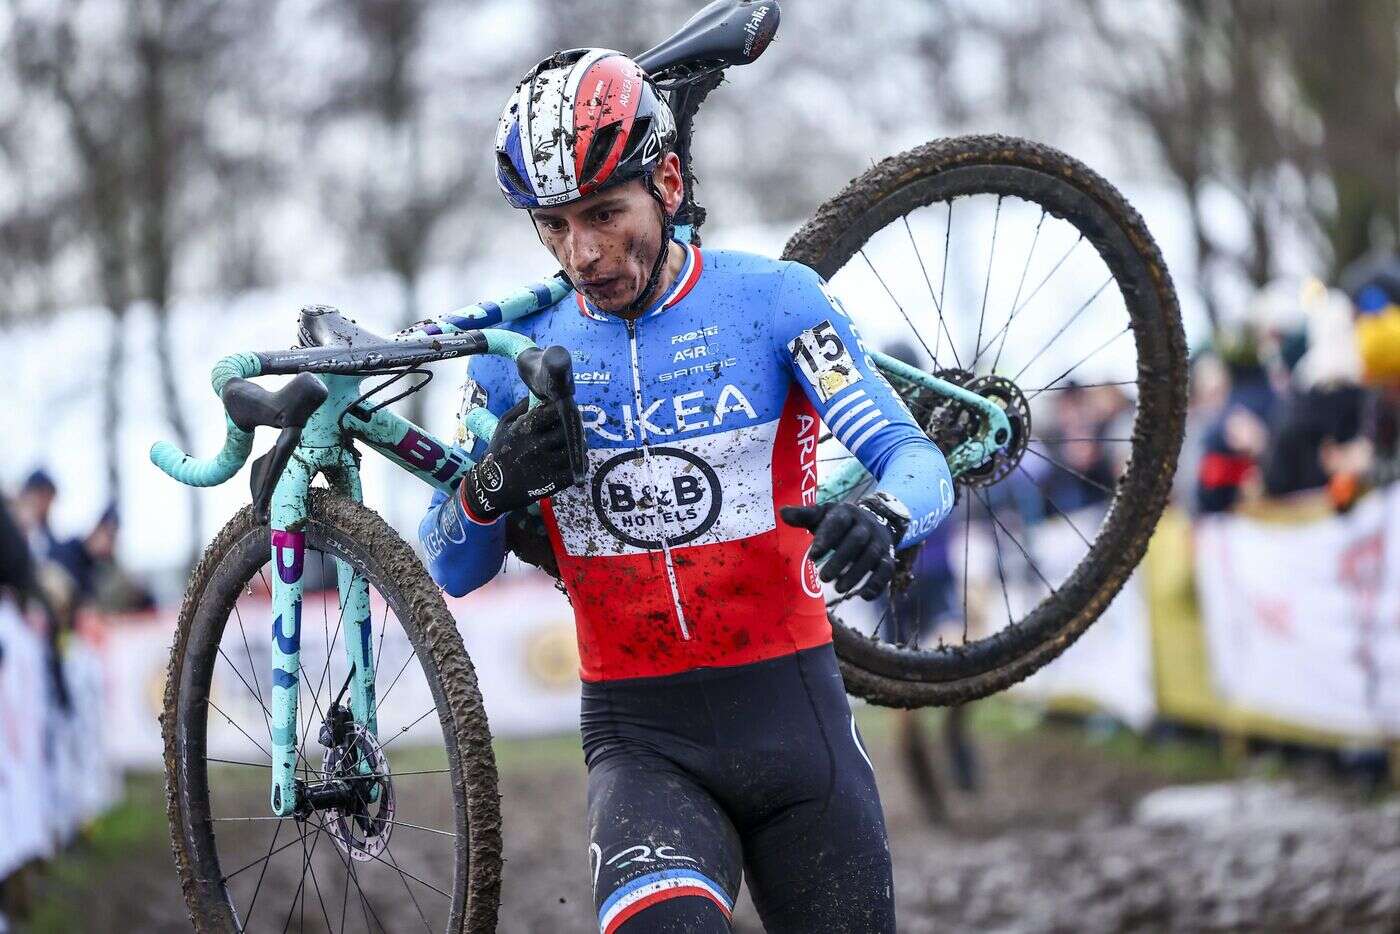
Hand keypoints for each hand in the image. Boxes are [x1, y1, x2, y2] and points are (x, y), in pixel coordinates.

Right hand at [458, 398, 579, 522]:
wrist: (491, 488)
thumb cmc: (498, 452)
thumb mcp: (503, 425)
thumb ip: (522, 407)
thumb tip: (543, 395)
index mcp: (523, 429)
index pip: (554, 412)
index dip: (564, 411)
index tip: (567, 412)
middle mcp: (534, 446)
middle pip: (568, 431)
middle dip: (575, 429)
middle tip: (576, 430)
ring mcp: (543, 466)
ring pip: (575, 452)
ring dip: (580, 447)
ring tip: (577, 445)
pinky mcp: (550, 484)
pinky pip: (575, 471)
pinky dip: (580, 465)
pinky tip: (576, 462)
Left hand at [780, 499, 904, 599]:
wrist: (875, 520)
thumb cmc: (839, 522)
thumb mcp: (823, 515)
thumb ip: (804, 516)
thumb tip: (782, 513)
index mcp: (847, 512)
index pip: (838, 522)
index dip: (826, 538)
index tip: (812, 556)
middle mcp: (866, 526)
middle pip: (856, 541)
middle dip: (840, 560)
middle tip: (823, 578)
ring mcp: (878, 542)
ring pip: (871, 557)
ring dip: (855, 575)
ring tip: (838, 589)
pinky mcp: (887, 557)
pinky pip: (886, 571)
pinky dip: (876, 584)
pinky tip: (863, 596)